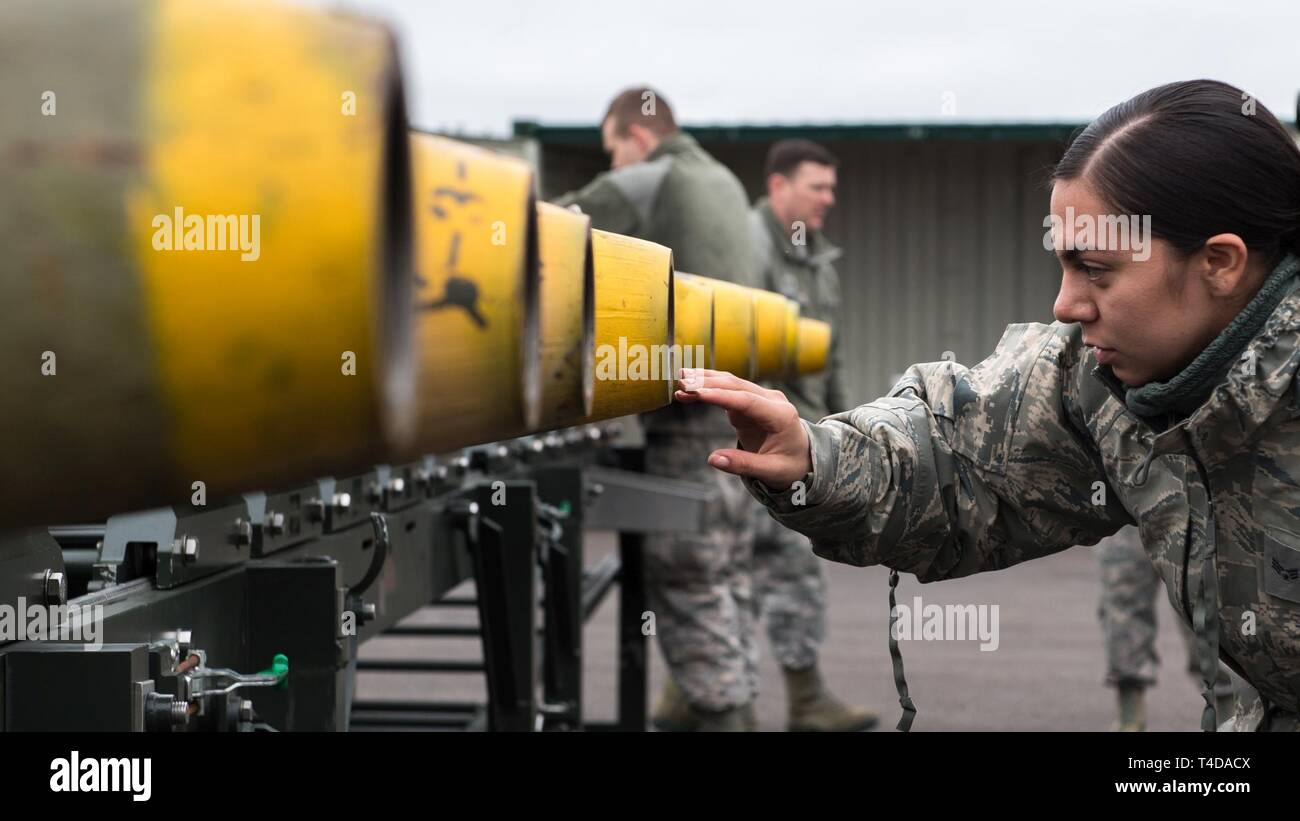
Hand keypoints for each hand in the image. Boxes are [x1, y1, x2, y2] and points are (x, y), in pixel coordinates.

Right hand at [674, 368, 810, 490]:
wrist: (803, 457)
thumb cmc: (790, 465)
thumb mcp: (771, 471)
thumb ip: (743, 464)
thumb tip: (713, 459)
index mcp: (781, 415)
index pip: (747, 400)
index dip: (721, 396)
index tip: (697, 393)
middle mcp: (772, 400)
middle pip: (737, 386)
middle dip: (708, 383)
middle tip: (682, 384)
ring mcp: (761, 398)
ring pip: (731, 383)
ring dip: (706, 380)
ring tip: (681, 380)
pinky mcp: (750, 401)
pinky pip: (727, 390)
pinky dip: (708, 388)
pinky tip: (689, 387)